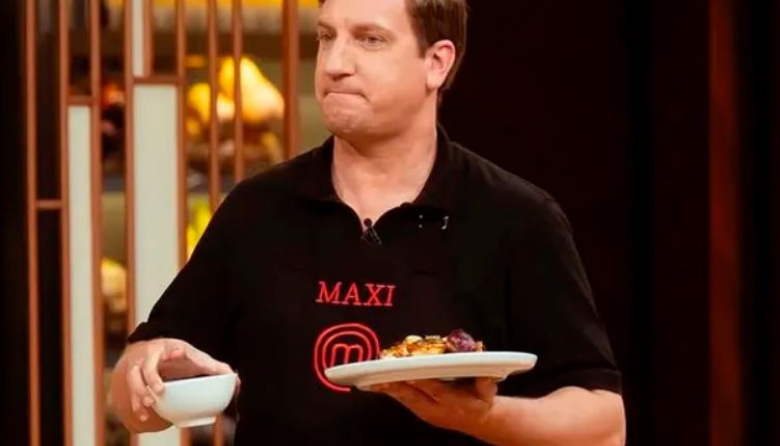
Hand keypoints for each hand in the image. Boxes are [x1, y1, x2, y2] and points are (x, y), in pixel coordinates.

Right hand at [123, 338, 234, 421]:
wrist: (155, 350)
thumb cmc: (182, 356)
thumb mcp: (198, 359)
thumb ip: (218, 369)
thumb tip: (238, 382)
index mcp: (173, 347)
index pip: (173, 347)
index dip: (176, 350)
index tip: (179, 353)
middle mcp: (154, 353)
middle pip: (149, 362)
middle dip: (152, 376)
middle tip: (160, 390)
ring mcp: (140, 363)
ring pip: (134, 376)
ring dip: (140, 390)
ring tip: (149, 404)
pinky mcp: (132, 374)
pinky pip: (128, 388)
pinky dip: (134, 401)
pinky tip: (142, 413)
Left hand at [372, 378, 497, 435]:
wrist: (479, 420)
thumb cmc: (482, 400)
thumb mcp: (489, 389)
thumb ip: (485, 376)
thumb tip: (479, 351)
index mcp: (454, 402)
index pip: (434, 389)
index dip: (421, 380)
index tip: (408, 371)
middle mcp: (437, 409)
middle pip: (413, 395)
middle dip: (396, 385)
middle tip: (380, 374)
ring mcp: (427, 411)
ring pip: (404, 398)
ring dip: (388, 388)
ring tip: (372, 378)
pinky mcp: (420, 410)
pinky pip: (403, 399)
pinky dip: (390, 391)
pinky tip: (376, 383)